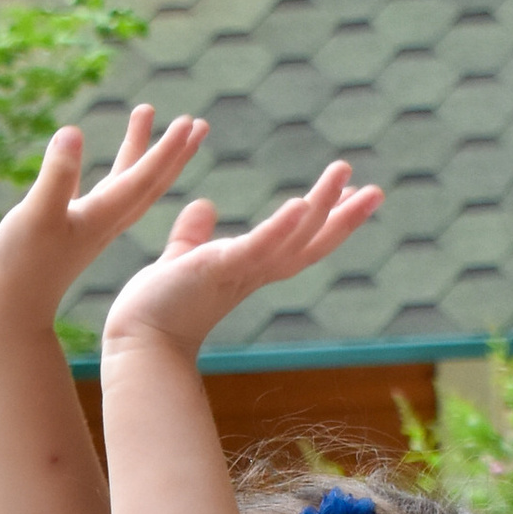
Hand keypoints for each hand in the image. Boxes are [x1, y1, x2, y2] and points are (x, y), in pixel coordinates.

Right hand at [0, 109, 208, 329]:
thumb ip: (57, 176)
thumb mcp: (38, 216)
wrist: (8, 311)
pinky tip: (80, 151)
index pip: (143, 178)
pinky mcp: (62, 228)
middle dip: (172, 151)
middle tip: (196, 122)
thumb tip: (72, 133)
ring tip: (143, 113)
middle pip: (147, 182)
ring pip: (122, 182)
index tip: (190, 123)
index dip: (167, 150)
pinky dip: (93, 170)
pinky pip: (89, 192)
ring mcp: (84, 225)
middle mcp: (102, 220)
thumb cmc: (20, 266)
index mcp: (102, 217)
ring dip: (138, 150)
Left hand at [101, 158, 382, 364]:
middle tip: (377, 190)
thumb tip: (205, 206)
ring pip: (293, 239)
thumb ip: (194, 236)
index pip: (297, 241)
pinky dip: (281, 228)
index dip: (326, 218)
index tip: (351, 193)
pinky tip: (301, 203)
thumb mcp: (183, 259)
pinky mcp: (221, 270)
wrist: (135, 340)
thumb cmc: (156, 308)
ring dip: (322, 207)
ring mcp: (241, 272)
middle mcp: (254, 272)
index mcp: (248, 268)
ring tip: (344, 173)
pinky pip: (258, 247)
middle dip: (344, 218)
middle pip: (311, 244)